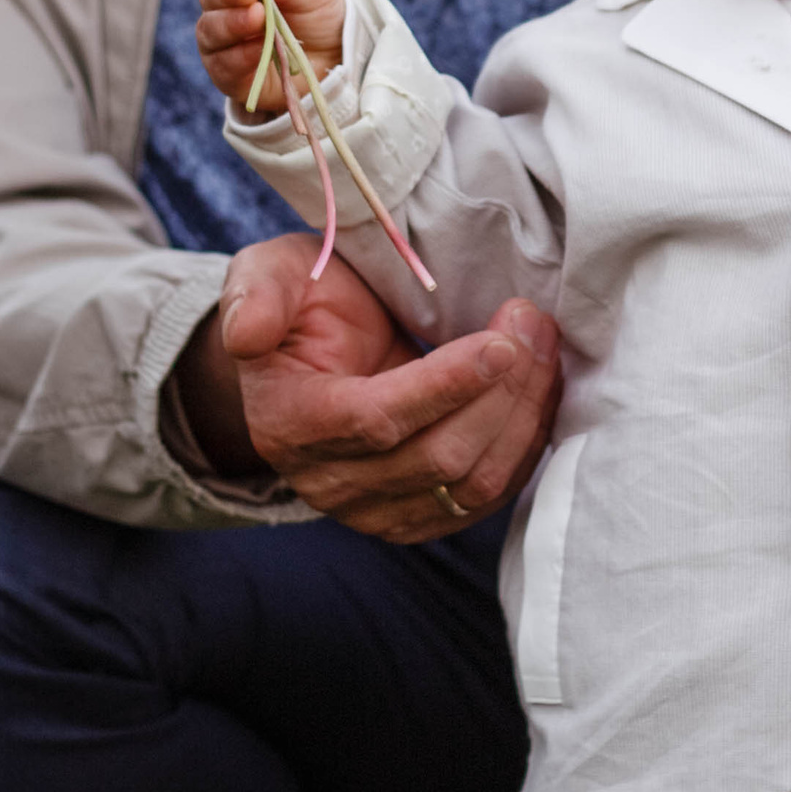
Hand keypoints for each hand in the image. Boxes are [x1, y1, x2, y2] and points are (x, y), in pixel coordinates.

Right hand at [196, 0, 347, 118]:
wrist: (334, 58)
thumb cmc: (317, 15)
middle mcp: (225, 6)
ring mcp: (223, 40)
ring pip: (210, 29)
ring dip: (232, 22)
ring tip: (258, 17)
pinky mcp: (228, 73)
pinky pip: (222, 64)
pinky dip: (240, 55)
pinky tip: (258, 48)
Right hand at [208, 233, 561, 540]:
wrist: (310, 353)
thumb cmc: (299, 303)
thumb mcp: (267, 275)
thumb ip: (255, 295)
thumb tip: (246, 333)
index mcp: (291, 422)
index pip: (376, 420)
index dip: (444, 387)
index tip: (500, 343)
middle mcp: (329, 481)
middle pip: (437, 457)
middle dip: (501, 391)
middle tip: (533, 325)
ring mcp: (375, 509)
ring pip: (470, 485)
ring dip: (523, 417)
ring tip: (544, 348)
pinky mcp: (418, 516)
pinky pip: (485, 499)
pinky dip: (523, 446)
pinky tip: (539, 390)